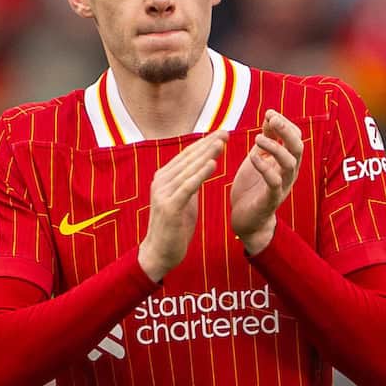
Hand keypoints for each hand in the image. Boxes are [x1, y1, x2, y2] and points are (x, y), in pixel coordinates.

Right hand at [138, 130, 227, 280]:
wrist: (159, 253)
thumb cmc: (174, 228)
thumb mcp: (184, 200)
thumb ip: (189, 183)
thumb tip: (203, 167)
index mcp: (164, 178)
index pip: (187, 155)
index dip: (205, 143)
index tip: (222, 133)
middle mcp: (161, 181)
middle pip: (189, 158)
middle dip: (208, 144)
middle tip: (226, 132)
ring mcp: (163, 193)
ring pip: (189, 169)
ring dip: (207, 154)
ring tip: (222, 143)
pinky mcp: (169, 206)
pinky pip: (188, 186)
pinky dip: (200, 174)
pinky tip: (213, 164)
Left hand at [231, 110, 302, 254]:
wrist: (246, 219)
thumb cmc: (253, 187)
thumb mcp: (258, 158)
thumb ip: (266, 140)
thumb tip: (270, 116)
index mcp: (287, 162)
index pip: (295, 137)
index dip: (285, 123)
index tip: (269, 113)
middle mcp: (289, 173)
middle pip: (298, 147)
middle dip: (287, 131)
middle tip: (271, 119)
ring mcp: (282, 186)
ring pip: (289, 163)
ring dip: (275, 147)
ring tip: (257, 138)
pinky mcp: (271, 199)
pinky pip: (274, 182)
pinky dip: (264, 167)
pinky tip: (253, 158)